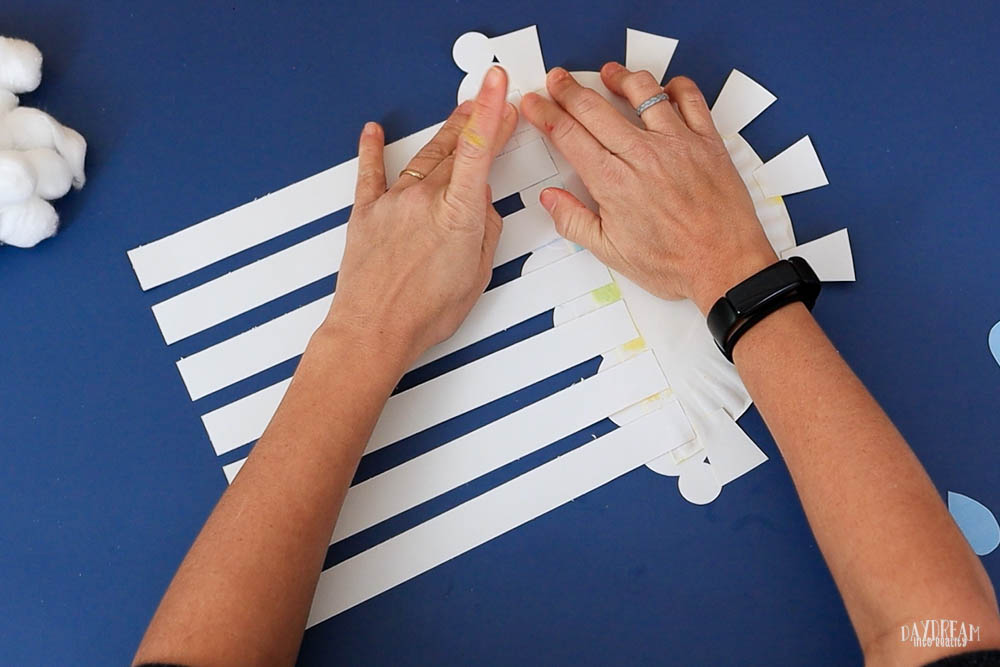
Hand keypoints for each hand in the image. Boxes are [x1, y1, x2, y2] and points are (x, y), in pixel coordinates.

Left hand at [323, 66, 517, 371]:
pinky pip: (370, 173)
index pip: (478, 150)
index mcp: (458, 214)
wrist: (373, 329)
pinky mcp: (366, 213)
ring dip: (444, 135)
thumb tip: (484, 208)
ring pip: (423, 158)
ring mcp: (393, 203)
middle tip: (492, 104)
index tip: (498, 86)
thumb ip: (484, 232)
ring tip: (458, 116)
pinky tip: (373, 133)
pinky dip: (372, 150)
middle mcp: (424, 200)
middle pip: (455, 149)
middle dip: (477, 123)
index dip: (490, 112)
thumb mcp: (476, 275)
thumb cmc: (423, 312)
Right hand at [520, 64, 777, 313]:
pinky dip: (675, 87)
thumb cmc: (673, 264)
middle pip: (594, 108)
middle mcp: (642, 155)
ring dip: (619, 77)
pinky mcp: (707, 142)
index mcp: (613, 182)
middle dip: (569, 89)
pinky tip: (664, 88)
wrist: (725, 266)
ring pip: (642, 92)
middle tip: (558, 80)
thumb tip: (550, 199)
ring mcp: (677, 144)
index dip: (545, 114)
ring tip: (607, 73)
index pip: (568, 135)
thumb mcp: (612, 252)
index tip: (535, 103)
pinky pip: (690, 99)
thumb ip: (575, 221)